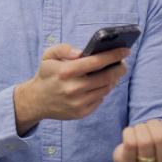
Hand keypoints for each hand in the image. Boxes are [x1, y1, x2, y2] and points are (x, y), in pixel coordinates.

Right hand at [13, 43, 129, 132]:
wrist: (36, 100)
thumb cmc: (46, 75)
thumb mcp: (48, 56)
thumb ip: (64, 49)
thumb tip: (82, 52)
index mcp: (66, 71)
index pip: (96, 62)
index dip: (114, 55)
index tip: (125, 51)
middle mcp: (73, 88)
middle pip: (107, 77)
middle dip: (119, 68)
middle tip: (122, 63)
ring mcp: (78, 103)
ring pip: (106, 89)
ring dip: (112, 80)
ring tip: (113, 72)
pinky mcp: (81, 112)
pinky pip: (100, 99)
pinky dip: (103, 90)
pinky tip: (99, 85)